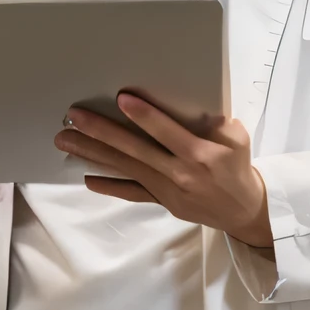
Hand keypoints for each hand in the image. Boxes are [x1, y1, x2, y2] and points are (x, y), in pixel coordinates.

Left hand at [53, 93, 273, 248]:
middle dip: (101, 132)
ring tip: (66, 141)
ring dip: (93, 154)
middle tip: (74, 118)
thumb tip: (195, 106)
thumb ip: (217, 122)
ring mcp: (166, 190)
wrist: (243, 210)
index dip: (144, 116)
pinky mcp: (161, 202)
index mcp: (200, 154)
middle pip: (134, 150)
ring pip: (126, 169)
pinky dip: (110, 186)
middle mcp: (179, 173)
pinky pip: (132, 193)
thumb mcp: (238, 140)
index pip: (167, 132)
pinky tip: (87, 179)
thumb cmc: (238, 167)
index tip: (120, 99)